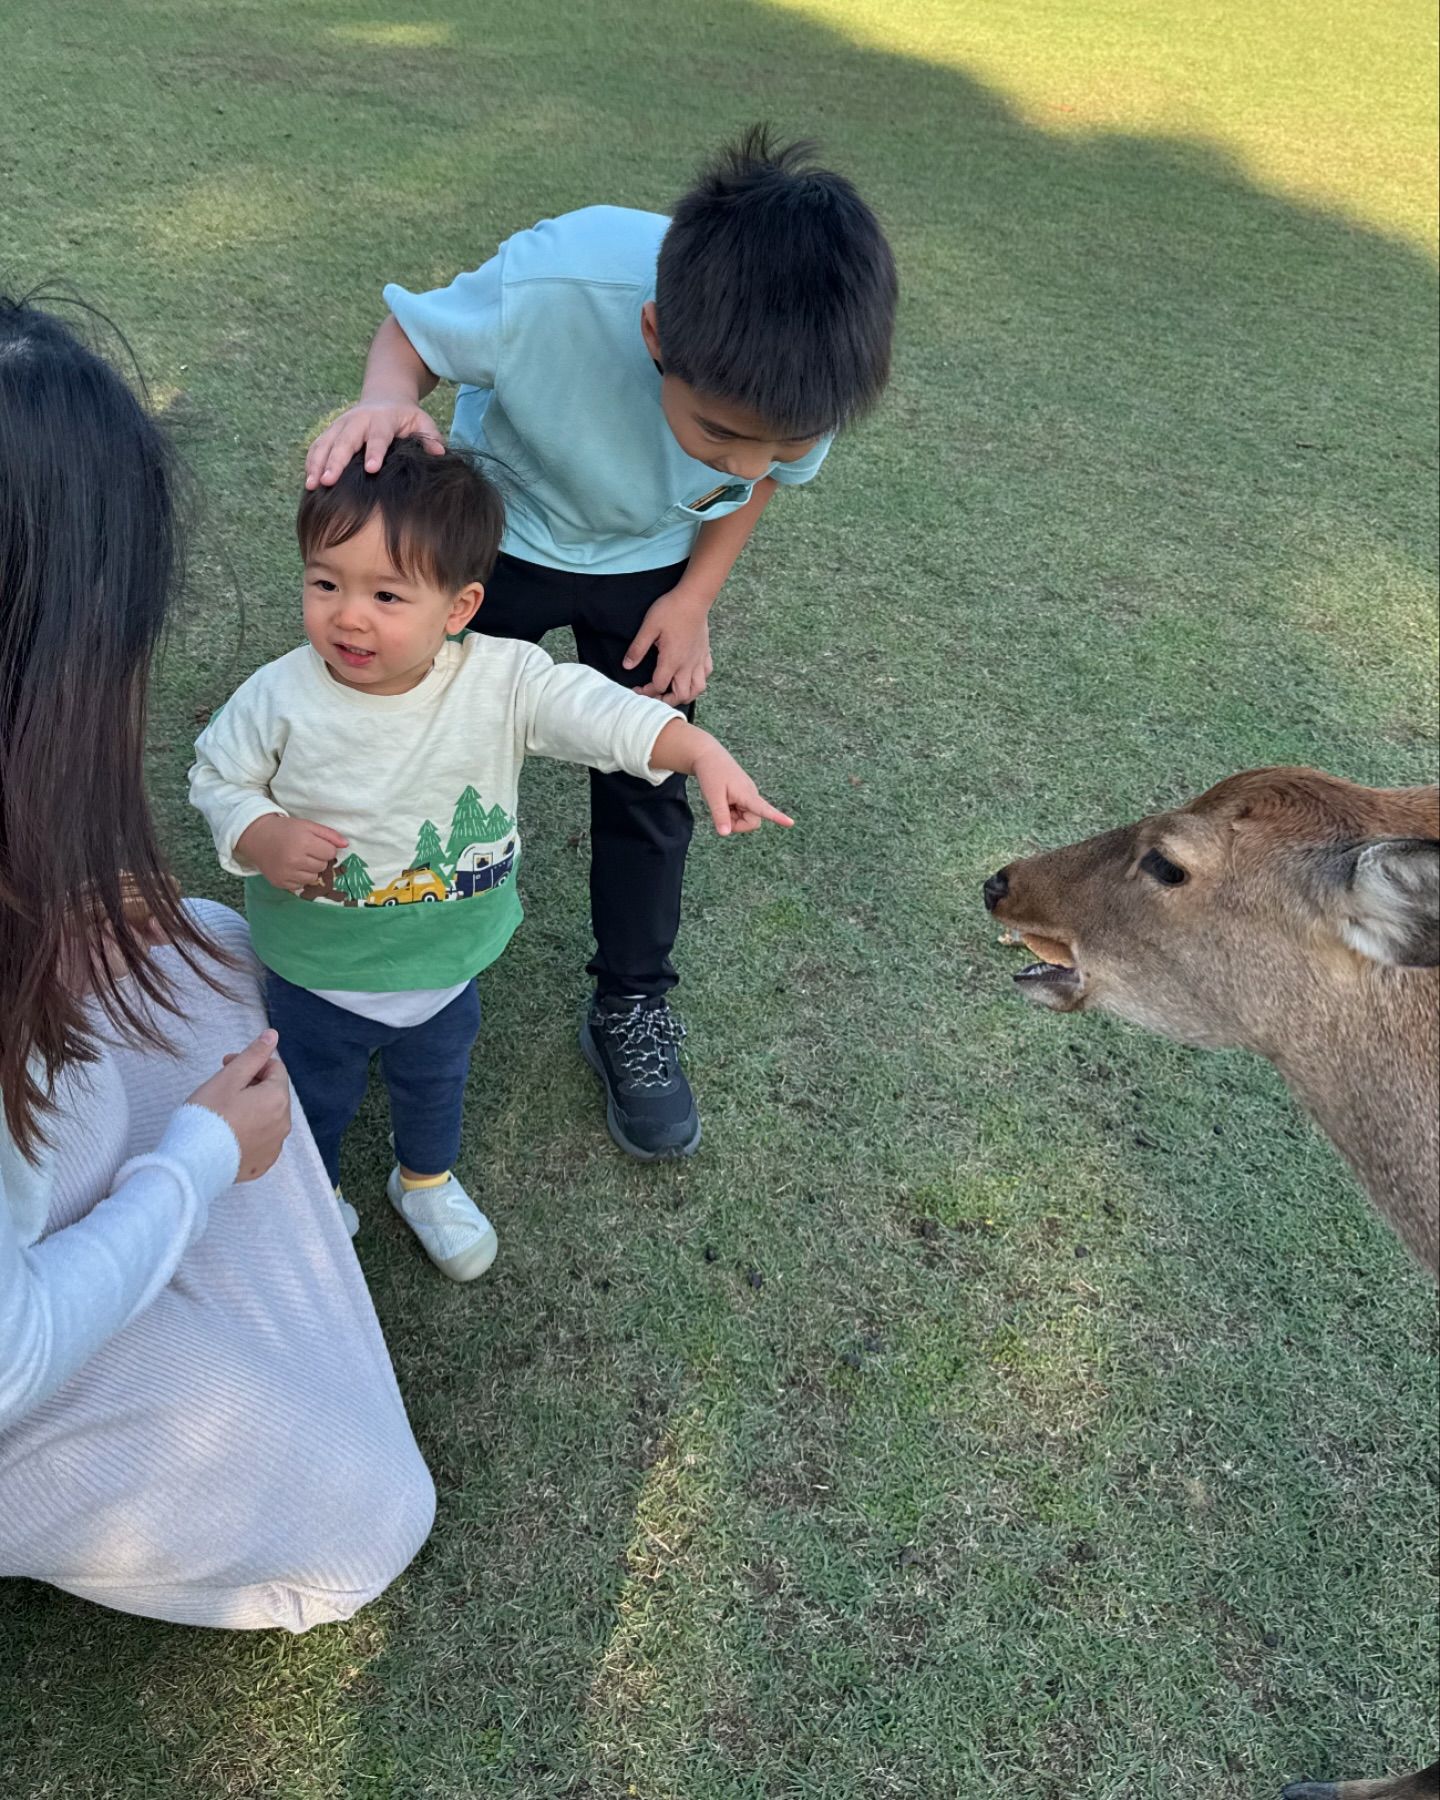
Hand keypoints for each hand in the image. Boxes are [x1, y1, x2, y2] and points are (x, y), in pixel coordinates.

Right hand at [186, 1030, 291, 1182]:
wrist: (192, 1162)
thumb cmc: (207, 1117)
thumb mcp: (228, 1078)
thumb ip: (253, 1055)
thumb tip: (272, 1035)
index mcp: (277, 1099)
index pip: (275, 1069)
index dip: (251, 1063)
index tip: (226, 1065)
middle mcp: (284, 1124)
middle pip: (272, 1093)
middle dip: (251, 1084)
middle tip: (222, 1087)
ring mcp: (274, 1147)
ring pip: (267, 1117)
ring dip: (251, 1108)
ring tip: (222, 1112)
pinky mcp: (262, 1163)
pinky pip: (261, 1140)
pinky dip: (249, 1132)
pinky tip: (227, 1133)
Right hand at [236, 815, 348, 894]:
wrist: (258, 837)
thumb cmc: (285, 830)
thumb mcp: (307, 825)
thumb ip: (329, 834)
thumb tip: (346, 844)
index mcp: (304, 842)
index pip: (330, 853)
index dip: (325, 848)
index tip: (315, 844)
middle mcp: (295, 859)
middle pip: (322, 866)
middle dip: (318, 858)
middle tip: (305, 850)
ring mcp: (287, 873)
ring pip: (314, 878)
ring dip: (310, 870)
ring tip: (298, 859)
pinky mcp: (280, 883)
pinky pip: (301, 885)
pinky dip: (299, 878)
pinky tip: (291, 867)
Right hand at [305, 401, 444, 488]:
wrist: (385, 397)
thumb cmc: (406, 418)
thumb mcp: (422, 422)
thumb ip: (430, 437)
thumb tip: (439, 453)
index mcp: (382, 419)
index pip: (378, 437)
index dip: (374, 452)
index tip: (371, 469)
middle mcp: (357, 420)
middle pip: (344, 441)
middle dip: (335, 461)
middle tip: (328, 481)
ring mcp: (340, 425)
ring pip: (325, 443)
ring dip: (316, 463)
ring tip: (311, 485)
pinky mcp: (330, 431)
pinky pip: (317, 446)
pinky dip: (311, 462)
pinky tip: (308, 481)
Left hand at [624, 589, 713, 705]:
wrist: (694, 597)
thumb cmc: (671, 609)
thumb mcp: (649, 627)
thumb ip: (637, 649)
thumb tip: (627, 666)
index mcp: (672, 660)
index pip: (659, 686)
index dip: (647, 692)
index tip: (637, 689)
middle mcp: (688, 664)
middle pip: (680, 695)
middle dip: (666, 700)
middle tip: (654, 695)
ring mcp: (698, 660)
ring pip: (697, 689)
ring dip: (685, 695)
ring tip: (673, 691)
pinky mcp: (705, 653)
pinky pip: (705, 675)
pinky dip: (697, 681)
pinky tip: (688, 676)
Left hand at [691, 745, 793, 837]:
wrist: (708, 754)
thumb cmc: (711, 773)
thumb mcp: (713, 796)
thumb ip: (720, 815)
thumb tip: (725, 834)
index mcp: (747, 794)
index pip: (764, 809)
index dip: (777, 817)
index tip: (791, 823)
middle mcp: (752, 796)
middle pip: (752, 822)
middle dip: (737, 824)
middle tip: (720, 813)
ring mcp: (748, 796)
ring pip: (745, 818)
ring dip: (732, 817)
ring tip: (721, 802)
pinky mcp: (743, 796)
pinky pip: (740, 812)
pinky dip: (730, 812)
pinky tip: (723, 800)